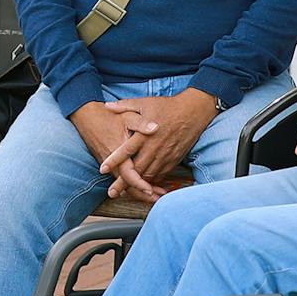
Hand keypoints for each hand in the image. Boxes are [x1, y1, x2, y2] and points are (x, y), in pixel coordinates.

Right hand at [68, 104, 159, 202]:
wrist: (86, 116)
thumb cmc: (108, 116)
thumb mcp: (127, 116)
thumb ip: (141, 123)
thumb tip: (156, 127)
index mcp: (117, 152)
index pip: (128, 174)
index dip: (140, 184)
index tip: (151, 190)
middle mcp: (112, 162)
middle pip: (127, 185)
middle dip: (142, 194)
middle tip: (158, 199)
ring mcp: (110, 165)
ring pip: (124, 184)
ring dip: (139, 191)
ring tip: (155, 196)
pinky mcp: (110, 164)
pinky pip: (122, 178)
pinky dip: (133, 184)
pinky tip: (144, 185)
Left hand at [99, 89, 214, 186]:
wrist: (193, 111)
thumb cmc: (167, 106)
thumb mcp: (144, 103)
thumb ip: (124, 105)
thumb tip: (106, 105)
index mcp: (145, 134)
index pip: (126, 150)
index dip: (114, 160)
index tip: (103, 169)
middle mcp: (154, 147)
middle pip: (136, 169)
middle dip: (123, 182)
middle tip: (112, 192)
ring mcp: (165, 154)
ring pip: (149, 174)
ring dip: (138, 184)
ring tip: (127, 193)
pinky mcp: (175, 158)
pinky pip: (162, 173)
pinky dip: (153, 180)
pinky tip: (146, 184)